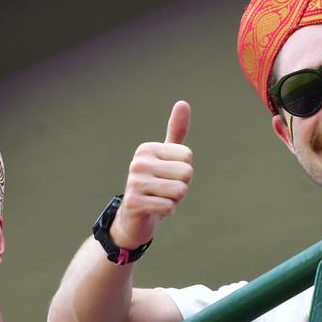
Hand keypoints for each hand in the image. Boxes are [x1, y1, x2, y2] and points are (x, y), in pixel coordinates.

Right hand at [109, 101, 192, 249]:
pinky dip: (166, 212)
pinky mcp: (134, 203)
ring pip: (180, 191)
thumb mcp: (167, 158)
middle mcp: (138, 162)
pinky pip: (168, 207)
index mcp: (147, 149)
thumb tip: (183, 103)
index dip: (183, 172)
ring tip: (159, 199)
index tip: (167, 177)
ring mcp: (134, 183)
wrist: (134, 219)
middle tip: (164, 191)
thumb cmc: (155, 186)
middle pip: (186, 173)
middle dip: (181, 187)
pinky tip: (154, 211)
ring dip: (174, 200)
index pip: (188, 157)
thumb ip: (176, 132)